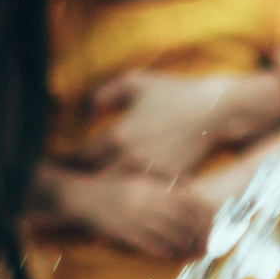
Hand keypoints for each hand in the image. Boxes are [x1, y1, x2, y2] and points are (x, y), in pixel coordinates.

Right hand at [35, 163, 210, 261]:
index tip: (214, 224)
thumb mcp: (140, 177)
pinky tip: (174, 256)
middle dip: (200, 235)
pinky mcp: (123, 232)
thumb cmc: (114, 186)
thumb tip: (190, 185)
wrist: (82, 197)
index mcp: (152, 186)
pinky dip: (164, 251)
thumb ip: (164, 180)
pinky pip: (148, 244)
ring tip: (197, 255)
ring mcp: (135, 217)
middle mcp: (146, 201)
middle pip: (182, 219)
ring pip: (168, 234)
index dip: (204, 214)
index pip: (187, 200)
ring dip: (186, 247)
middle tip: (210, 246)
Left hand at [84, 70, 279, 180]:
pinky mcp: (171, 181)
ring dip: (111, 193)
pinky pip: (148, 195)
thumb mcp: (134, 81)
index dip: (71, 165)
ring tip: (101, 196)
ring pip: (122, 193)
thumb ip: (102, 93)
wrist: (213, 109)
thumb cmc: (171, 92)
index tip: (66, 167)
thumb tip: (83, 109)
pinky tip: (132, 196)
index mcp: (119, 135)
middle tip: (79, 186)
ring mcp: (153, 172)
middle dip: (88, 184)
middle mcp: (133, 158)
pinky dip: (138, 197)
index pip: (83, 159)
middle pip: (99, 182)